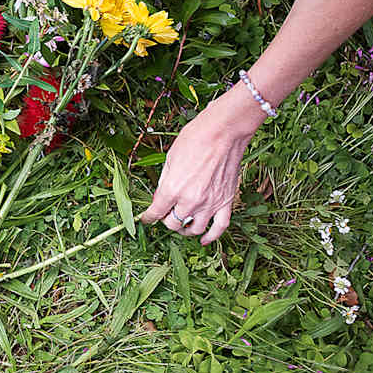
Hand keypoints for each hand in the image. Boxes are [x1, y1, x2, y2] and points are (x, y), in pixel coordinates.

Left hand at [140, 87, 266, 244]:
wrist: (222, 133)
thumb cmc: (194, 140)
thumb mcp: (169, 159)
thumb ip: (164, 182)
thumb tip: (160, 196)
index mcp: (172, 189)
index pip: (155, 213)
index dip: (148, 217)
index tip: (146, 218)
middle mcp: (190, 201)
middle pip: (173, 224)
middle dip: (166, 221)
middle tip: (165, 215)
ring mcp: (210, 204)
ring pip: (194, 229)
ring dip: (185, 230)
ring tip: (181, 225)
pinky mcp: (226, 202)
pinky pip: (219, 228)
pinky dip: (211, 237)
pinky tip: (203, 240)